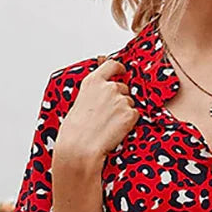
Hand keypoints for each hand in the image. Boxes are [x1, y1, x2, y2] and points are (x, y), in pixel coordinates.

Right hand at [53, 58, 139, 172]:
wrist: (81, 146)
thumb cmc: (75, 130)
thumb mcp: (80, 101)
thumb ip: (94, 92)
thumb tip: (102, 92)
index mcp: (93, 81)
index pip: (112, 65)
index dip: (119, 68)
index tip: (122, 71)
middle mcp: (108, 87)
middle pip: (123, 88)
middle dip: (120, 99)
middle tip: (111, 114)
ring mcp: (120, 99)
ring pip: (129, 103)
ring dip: (124, 112)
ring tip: (110, 125)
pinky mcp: (129, 113)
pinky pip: (135, 115)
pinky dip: (129, 123)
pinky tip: (116, 129)